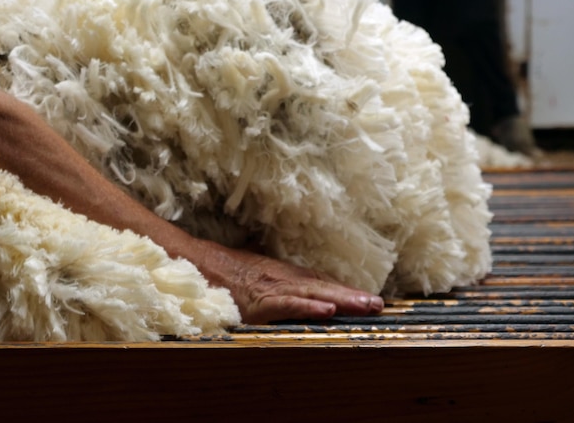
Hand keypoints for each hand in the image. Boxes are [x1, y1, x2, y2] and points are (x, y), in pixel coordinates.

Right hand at [200, 241, 384, 323]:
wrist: (193, 263)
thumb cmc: (219, 273)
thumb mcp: (250, 276)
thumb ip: (269, 284)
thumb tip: (285, 289)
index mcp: (280, 274)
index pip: (318, 283)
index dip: (342, 291)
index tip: (367, 299)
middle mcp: (281, 278)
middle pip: (322, 287)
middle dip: (352, 296)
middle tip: (379, 305)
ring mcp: (271, 288)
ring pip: (312, 294)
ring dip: (341, 300)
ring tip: (367, 306)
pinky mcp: (258, 300)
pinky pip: (286, 304)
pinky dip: (307, 307)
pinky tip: (327, 311)